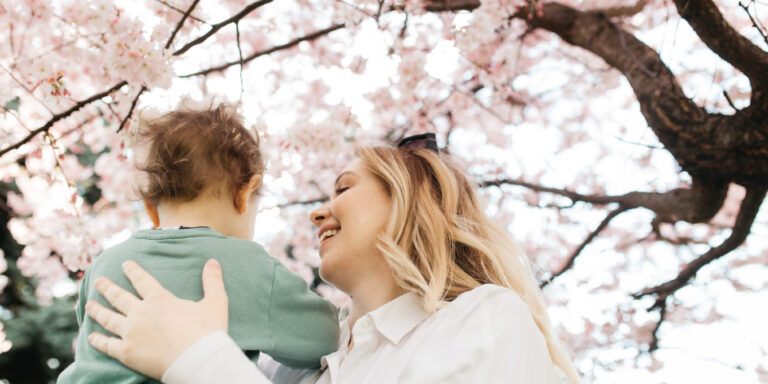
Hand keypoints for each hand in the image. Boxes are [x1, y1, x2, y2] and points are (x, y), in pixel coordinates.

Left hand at [85, 259, 228, 379]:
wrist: (198, 360)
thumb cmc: (208, 331)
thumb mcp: (216, 302)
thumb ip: (212, 281)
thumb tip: (213, 261)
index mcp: (160, 300)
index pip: (142, 280)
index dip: (133, 271)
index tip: (125, 264)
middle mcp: (141, 313)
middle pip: (119, 297)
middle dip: (107, 287)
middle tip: (98, 281)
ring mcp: (131, 333)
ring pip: (108, 318)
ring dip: (98, 310)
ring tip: (89, 305)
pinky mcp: (127, 353)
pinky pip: (107, 345)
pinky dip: (98, 340)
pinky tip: (91, 337)